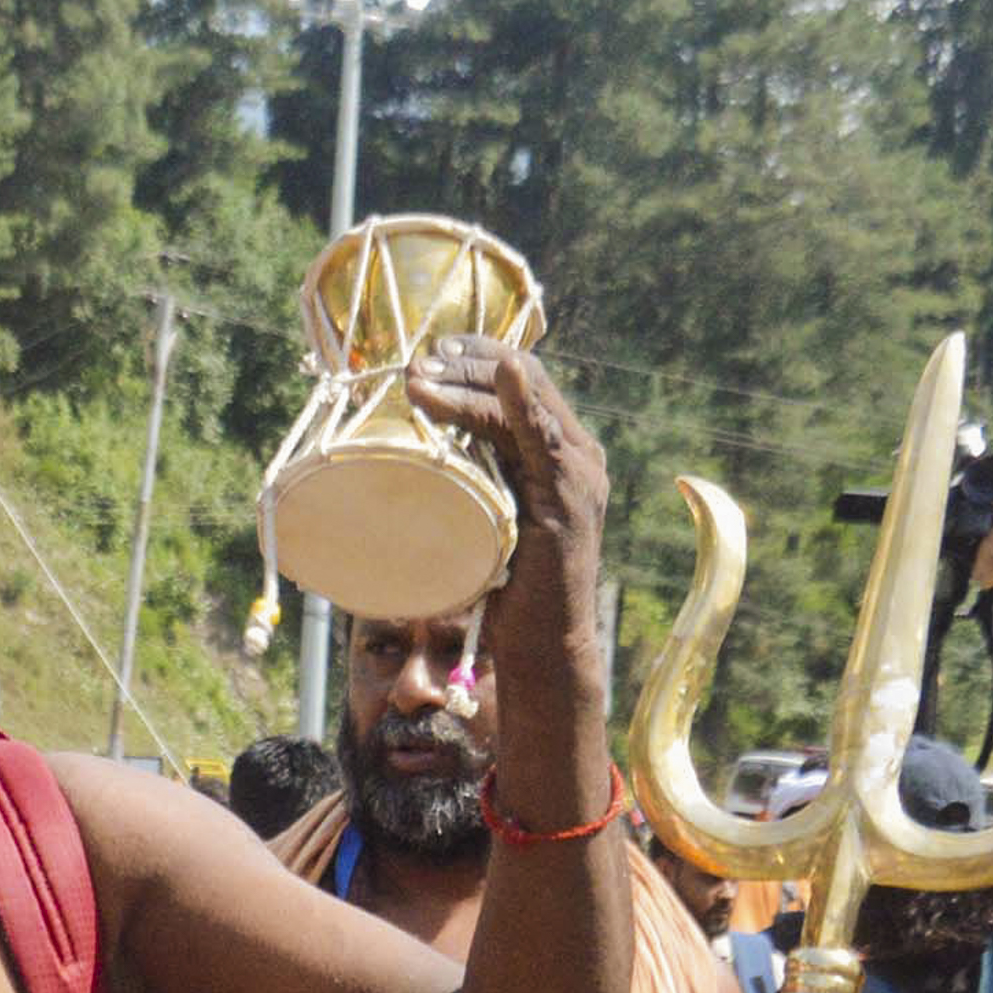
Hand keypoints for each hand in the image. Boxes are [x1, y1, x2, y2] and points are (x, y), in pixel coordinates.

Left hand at [406, 336, 609, 580]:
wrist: (541, 642)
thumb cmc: (504, 584)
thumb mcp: (484, 514)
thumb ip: (473, 475)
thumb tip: (416, 448)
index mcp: (560, 451)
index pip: (522, 378)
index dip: (477, 354)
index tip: (431, 351)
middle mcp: (577, 454)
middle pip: (523, 379)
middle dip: (466, 362)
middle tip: (415, 363)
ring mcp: (577, 474)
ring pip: (524, 403)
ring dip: (468, 382)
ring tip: (418, 380)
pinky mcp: (568, 498)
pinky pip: (544, 438)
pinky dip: (521, 401)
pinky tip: (504, 372)